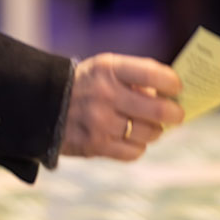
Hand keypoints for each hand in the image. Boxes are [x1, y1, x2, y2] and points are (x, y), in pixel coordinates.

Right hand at [60, 53, 183, 161]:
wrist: (43, 103)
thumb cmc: (86, 84)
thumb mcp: (105, 68)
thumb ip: (136, 77)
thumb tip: (170, 96)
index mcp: (109, 69)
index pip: (153, 74)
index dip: (172, 82)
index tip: (177, 87)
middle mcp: (105, 94)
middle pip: (157, 110)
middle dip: (175, 113)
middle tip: (177, 114)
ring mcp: (100, 122)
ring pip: (149, 133)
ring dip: (156, 131)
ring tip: (150, 126)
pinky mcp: (95, 146)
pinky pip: (134, 151)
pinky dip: (139, 146)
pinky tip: (132, 138)